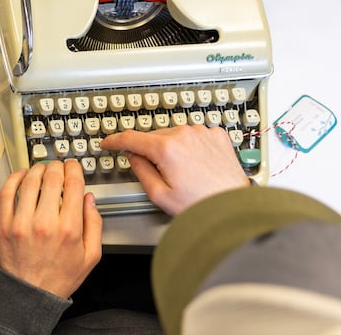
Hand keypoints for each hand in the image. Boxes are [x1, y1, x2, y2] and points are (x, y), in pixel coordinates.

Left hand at [0, 159, 101, 298]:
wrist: (31, 294)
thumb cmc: (59, 277)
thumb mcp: (91, 255)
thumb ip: (94, 224)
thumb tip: (89, 199)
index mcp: (68, 229)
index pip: (73, 184)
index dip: (74, 169)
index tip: (73, 166)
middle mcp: (44, 223)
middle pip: (51, 178)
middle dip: (57, 167)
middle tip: (59, 166)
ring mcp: (22, 222)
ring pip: (29, 181)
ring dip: (37, 169)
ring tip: (42, 169)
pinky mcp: (5, 224)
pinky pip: (7, 192)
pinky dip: (14, 178)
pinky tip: (22, 175)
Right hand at [100, 125, 249, 215]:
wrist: (233, 207)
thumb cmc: (201, 205)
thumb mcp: (159, 195)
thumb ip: (140, 170)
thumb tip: (134, 156)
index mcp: (166, 148)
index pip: (131, 138)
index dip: (115, 140)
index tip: (107, 142)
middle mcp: (184, 134)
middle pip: (154, 137)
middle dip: (150, 151)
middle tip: (158, 174)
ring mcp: (202, 132)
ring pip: (174, 135)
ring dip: (171, 148)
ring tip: (183, 173)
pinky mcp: (217, 135)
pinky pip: (194, 136)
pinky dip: (190, 146)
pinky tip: (196, 164)